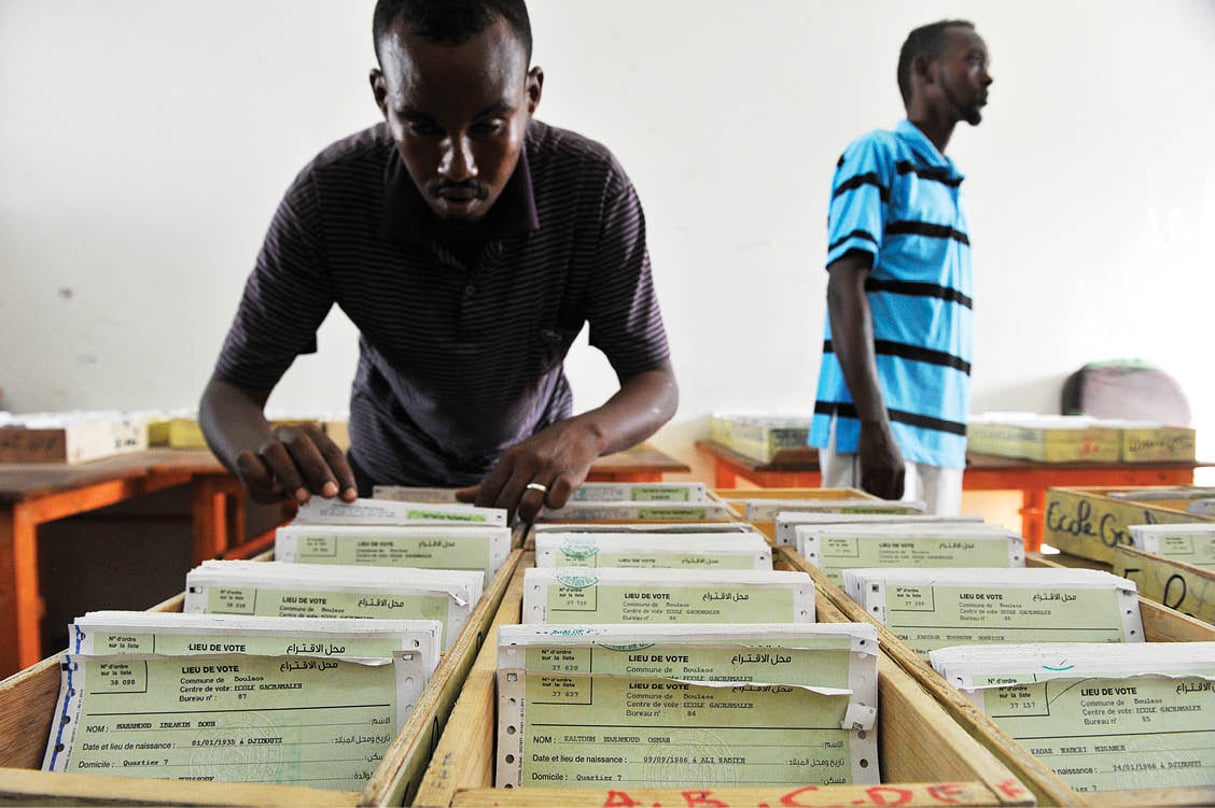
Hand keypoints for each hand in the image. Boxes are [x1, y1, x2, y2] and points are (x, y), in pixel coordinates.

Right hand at [233, 422, 357, 504]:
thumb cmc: (287, 470)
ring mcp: (263, 443)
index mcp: (308, 433)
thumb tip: (335, 497)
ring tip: (302, 497)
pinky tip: (272, 491)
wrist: (247, 453)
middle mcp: (286, 433)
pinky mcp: (243, 456)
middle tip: (330, 493)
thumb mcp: (307, 476)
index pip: (330, 451)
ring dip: (291, 476)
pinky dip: (261, 478)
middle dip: (319, 470)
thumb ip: (319, 484)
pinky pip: (249, 463)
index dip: (342, 474)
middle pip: (303, 443)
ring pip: (275, 451)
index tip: (350, 496)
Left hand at [455, 418, 603, 522]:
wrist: (581, 432)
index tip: (485, 524)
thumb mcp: (515, 457)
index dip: (485, 511)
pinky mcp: (569, 477)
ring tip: (531, 511)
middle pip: (507, 501)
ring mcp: (549, 469)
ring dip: (529, 514)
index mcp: (511, 457)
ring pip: (530, 505)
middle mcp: (527, 461)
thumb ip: (491, 480)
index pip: (489, 489)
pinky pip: (556, 502)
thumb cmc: (543, 449)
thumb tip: (460, 497)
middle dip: (505, 518)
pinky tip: (554, 497)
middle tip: (508, 526)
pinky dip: (554, 505)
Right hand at [857, 420, 905, 500]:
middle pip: (887, 496)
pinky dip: (863, 484)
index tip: (886, 499)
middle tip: (874, 499)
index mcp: (901, 471)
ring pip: (874, 492)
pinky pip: (864, 483)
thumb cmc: (885, 441)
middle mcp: (892, 473)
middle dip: (881, 499)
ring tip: (867, 487)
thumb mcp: (896, 458)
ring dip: (870, 492)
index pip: (899, 493)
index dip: (892, 499)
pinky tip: (863, 479)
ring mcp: (879, 471)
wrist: (876, 429)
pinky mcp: (867, 468)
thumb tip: (891, 486)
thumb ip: (895, 472)